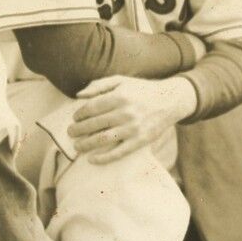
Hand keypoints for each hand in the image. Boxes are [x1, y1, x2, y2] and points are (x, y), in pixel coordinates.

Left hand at [69, 75, 196, 163]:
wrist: (170, 100)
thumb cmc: (142, 90)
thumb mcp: (122, 81)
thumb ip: (99, 85)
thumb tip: (78, 96)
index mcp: (120, 96)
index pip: (91, 108)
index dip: (79, 114)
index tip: (75, 118)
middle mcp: (126, 112)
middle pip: (93, 124)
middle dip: (77, 130)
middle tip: (71, 132)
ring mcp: (133, 128)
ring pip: (102, 140)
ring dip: (85, 145)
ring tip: (77, 146)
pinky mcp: (140, 141)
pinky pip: (118, 153)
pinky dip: (103, 158)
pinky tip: (92, 159)